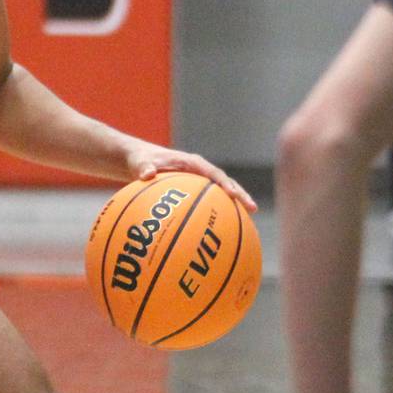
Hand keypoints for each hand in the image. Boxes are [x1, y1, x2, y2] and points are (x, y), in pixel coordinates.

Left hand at [123, 143, 256, 211]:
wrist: (140, 161)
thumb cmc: (141, 160)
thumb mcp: (140, 162)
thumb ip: (144, 167)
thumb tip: (147, 174)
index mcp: (191, 163)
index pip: (213, 172)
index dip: (224, 183)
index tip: (233, 194)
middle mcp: (200, 171)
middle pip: (225, 183)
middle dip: (240, 195)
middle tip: (253, 209)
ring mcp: (200, 181)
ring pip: (221, 194)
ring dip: (234, 207)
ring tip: (249, 224)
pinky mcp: (196, 191)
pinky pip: (210, 203)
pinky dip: (218, 214)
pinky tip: (224, 233)